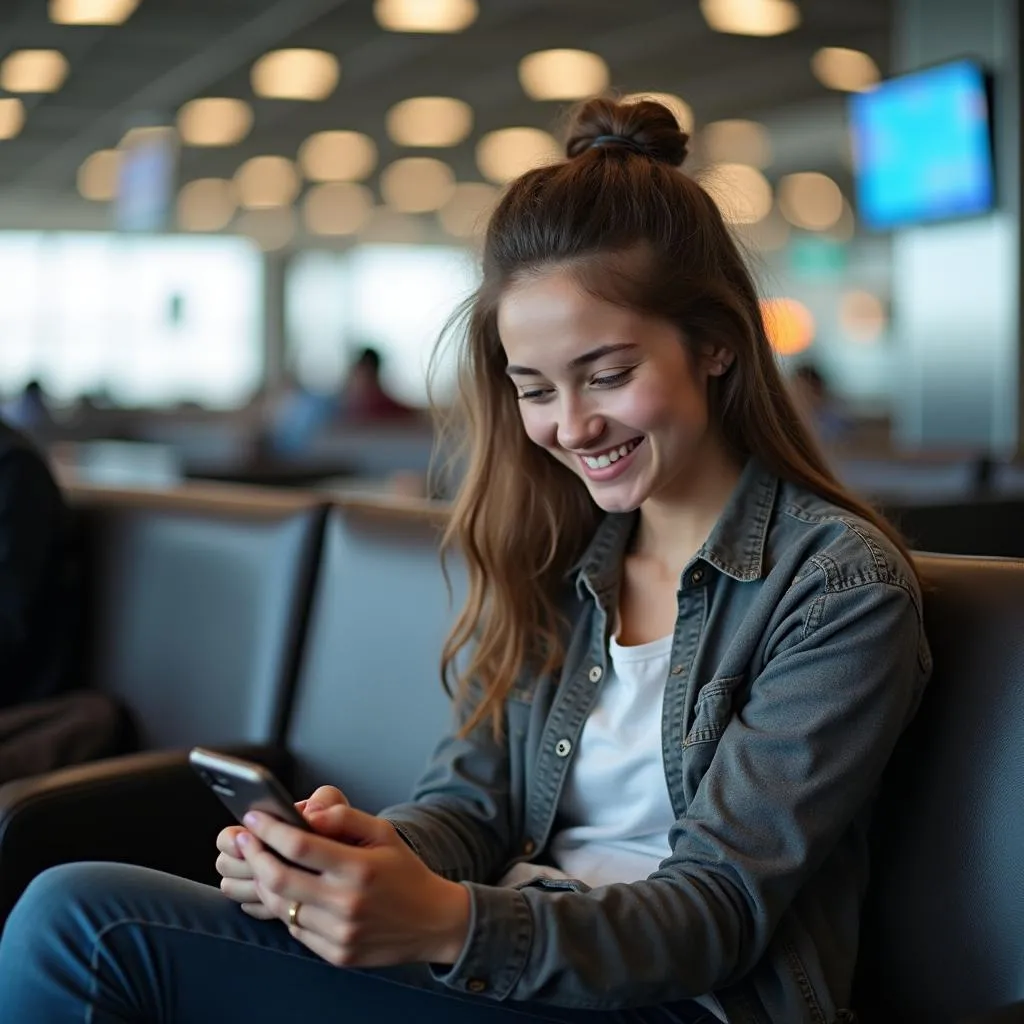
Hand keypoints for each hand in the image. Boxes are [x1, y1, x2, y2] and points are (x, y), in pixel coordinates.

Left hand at [237, 805, 470, 967]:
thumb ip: (345, 817)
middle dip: (254, 855)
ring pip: (281, 907)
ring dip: (263, 883)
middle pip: (278, 879)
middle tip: (244, 839)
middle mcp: (347, 903)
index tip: (252, 818)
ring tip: (260, 864)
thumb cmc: (404, 872)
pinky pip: (295, 929)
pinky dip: (284, 908)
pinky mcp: (336, 953)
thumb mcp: (384, 833)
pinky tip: (286, 892)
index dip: (269, 830)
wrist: (431, 922)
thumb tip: (306, 813)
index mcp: (359, 868)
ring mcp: (339, 932)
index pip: (300, 846)